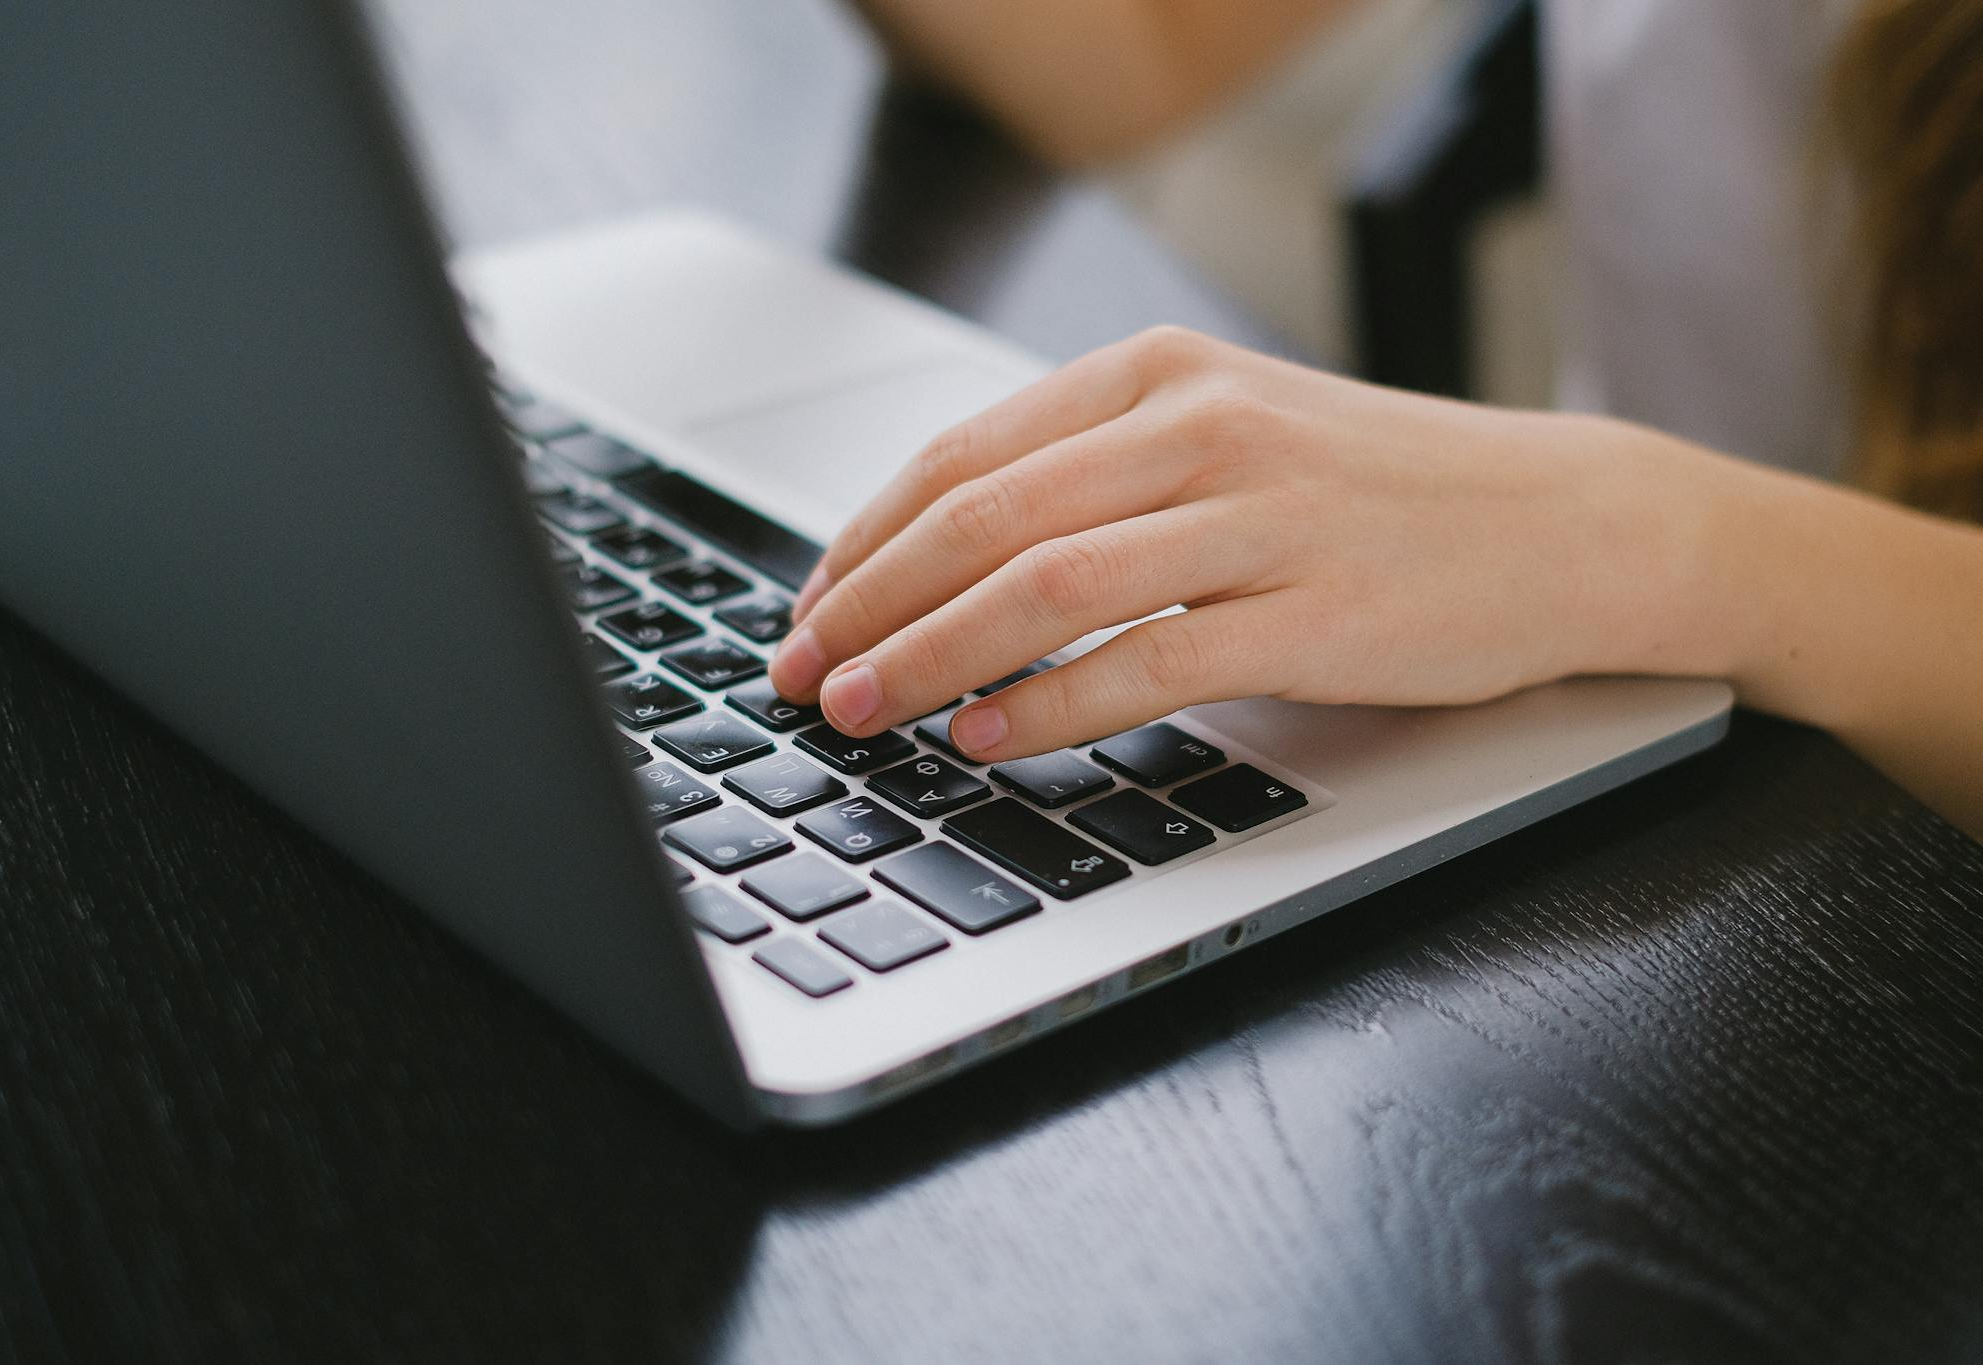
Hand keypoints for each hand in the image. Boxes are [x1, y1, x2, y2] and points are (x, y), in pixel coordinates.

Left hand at [767, 326, 1733, 761]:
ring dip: (930, 656)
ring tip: (862, 711)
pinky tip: (987, 738)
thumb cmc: (1377, 492)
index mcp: (1156, 376)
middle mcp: (1199, 428)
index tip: (808, 609)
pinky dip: (1050, 706)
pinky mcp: (1314, 611)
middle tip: (803, 674)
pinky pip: (1147, 659)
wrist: (1565, 521)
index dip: (862, 543)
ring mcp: (1260, 516)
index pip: (960, 458)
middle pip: (981, 519)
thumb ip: (1093, 477)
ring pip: (1045, 585)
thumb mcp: (1224, 437)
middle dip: (866, 606)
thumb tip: (938, 563)